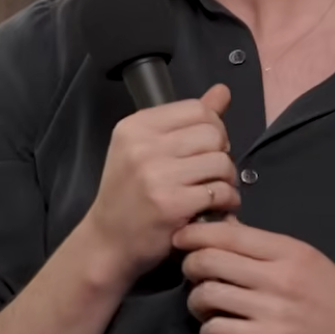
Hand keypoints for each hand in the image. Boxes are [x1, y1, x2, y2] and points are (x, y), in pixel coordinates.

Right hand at [80, 84, 238, 280]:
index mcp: (135, 126)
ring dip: (227, 180)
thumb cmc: (128, 195)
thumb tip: (222, 91)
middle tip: (210, 174)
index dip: (212, 128)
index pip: (197, 109)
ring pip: (221, 162)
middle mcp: (143, 145)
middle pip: (213, 133)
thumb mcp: (146, 150)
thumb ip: (185, 121)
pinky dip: (227, 202)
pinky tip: (214, 209)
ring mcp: (156, 175)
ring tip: (213, 192)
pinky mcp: (172, 204)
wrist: (108, 242)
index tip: (204, 149)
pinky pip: (221, 192)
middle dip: (221, 154)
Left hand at [174, 218, 334, 333]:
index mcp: (287, 250)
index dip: (194, 235)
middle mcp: (279, 275)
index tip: (182, 241)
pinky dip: (209, 333)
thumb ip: (265, 247)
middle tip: (195, 279)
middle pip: (208, 260)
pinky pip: (218, 330)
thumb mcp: (306, 260)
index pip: (226, 233)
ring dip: (196, 303)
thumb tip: (221, 228)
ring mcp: (274, 310)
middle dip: (190, 268)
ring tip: (206, 309)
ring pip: (207, 295)